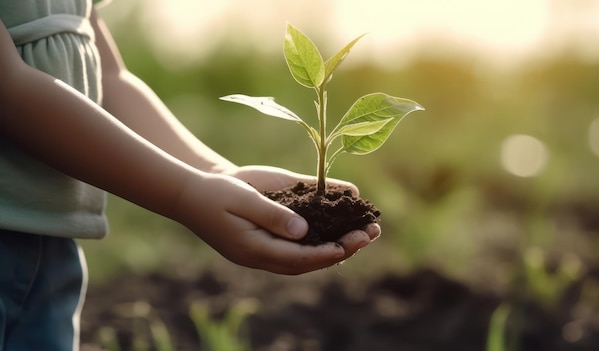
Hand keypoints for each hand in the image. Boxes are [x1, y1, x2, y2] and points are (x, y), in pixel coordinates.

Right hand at [175, 172, 377, 274]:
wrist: (192, 195)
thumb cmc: (216, 193)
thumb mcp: (243, 198)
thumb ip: (272, 214)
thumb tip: (304, 230)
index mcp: (254, 249)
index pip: (298, 257)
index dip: (327, 252)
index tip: (352, 243)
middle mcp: (262, 256)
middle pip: (308, 262)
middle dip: (342, 249)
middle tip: (371, 234)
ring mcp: (263, 252)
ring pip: (306, 259)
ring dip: (336, 248)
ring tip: (365, 233)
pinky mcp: (265, 243)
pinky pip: (298, 250)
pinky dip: (320, 244)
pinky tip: (340, 232)